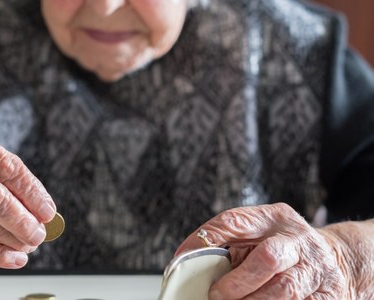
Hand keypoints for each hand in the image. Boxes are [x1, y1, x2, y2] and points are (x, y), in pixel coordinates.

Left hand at [175, 203, 351, 298]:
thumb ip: (229, 243)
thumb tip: (187, 261)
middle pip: (268, 258)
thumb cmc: (283, 248)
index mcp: (273, 218)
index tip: (183, 258)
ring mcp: (315, 268)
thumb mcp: (258, 234)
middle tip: (216, 294)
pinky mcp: (327, 295)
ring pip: (285, 289)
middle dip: (238, 281)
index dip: (205, 239)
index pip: (235, 221)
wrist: (335, 259)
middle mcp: (296, 240)